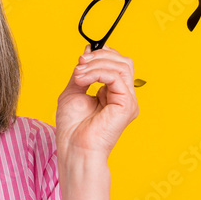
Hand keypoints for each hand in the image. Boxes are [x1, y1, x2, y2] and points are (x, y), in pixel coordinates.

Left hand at [56, 44, 139, 161]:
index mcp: (113, 93)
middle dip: (99, 57)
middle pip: (123, 62)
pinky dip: (97, 73)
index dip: (102, 55)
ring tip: (78, 74)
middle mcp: (124, 96)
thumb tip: (88, 51)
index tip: (82, 57)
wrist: (74, 148)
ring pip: (121, 66)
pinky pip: (116, 77)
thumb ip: (82, 72)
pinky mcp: (127, 105)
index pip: (117, 64)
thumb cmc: (72, 127)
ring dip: (96, 65)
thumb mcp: (74, 91)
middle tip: (80, 62)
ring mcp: (128, 101)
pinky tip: (82, 80)